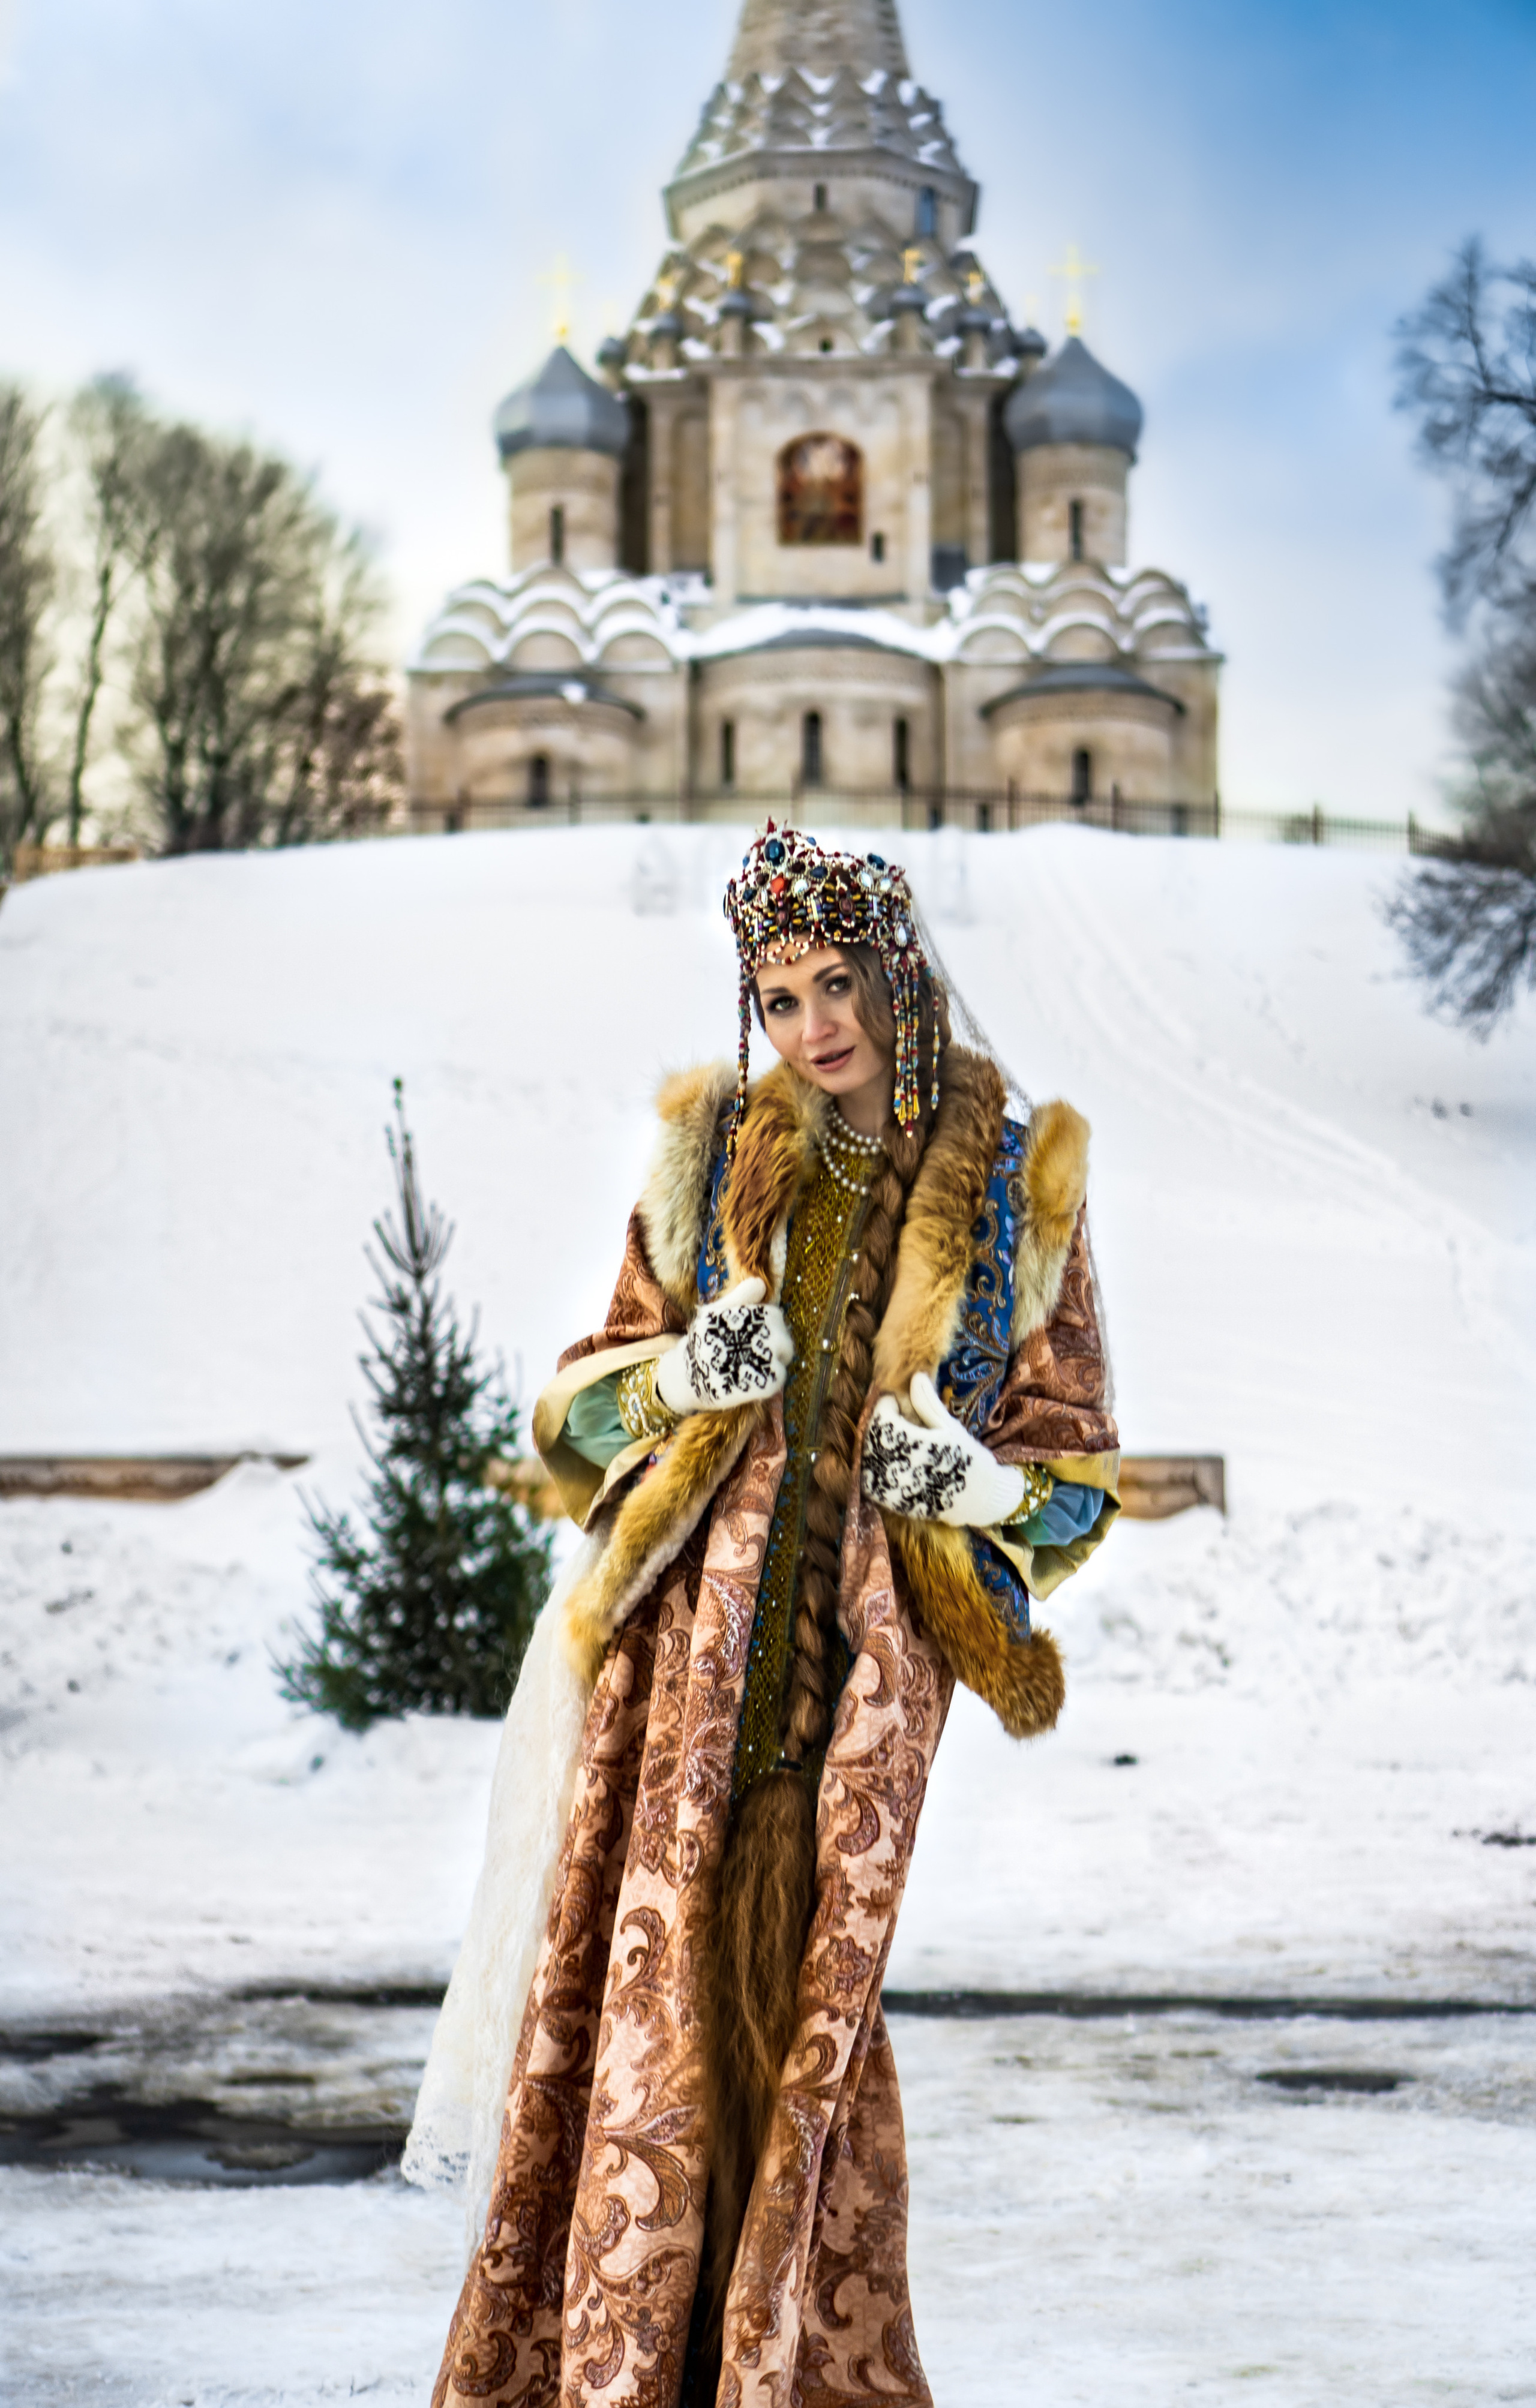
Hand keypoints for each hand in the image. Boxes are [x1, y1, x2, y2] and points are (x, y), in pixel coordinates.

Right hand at [655, 1277, 793, 1415]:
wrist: (685, 1378)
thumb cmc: (702, 1342)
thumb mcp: (714, 1313)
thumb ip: (739, 1297)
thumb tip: (760, 1282)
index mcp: (739, 1317)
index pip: (773, 1315)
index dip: (770, 1324)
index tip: (757, 1332)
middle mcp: (751, 1337)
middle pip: (783, 1337)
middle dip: (777, 1343)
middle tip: (759, 1351)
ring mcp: (757, 1363)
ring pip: (784, 1357)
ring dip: (776, 1360)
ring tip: (758, 1364)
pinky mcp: (761, 1385)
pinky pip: (780, 1378)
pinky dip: (774, 1378)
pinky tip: (757, 1377)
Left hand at [862, 1373, 1026, 1526]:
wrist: (976, 1500)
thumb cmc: (967, 1459)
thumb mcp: (949, 1427)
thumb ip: (927, 1403)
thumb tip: (916, 1376)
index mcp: (912, 1443)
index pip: (882, 1415)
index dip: (888, 1405)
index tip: (899, 1402)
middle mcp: (896, 1466)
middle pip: (871, 1434)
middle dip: (882, 1423)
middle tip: (900, 1420)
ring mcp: (889, 1485)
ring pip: (867, 1455)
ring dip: (878, 1442)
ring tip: (899, 1440)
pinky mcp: (887, 1500)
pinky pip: (870, 1476)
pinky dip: (877, 1463)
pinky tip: (896, 1458)